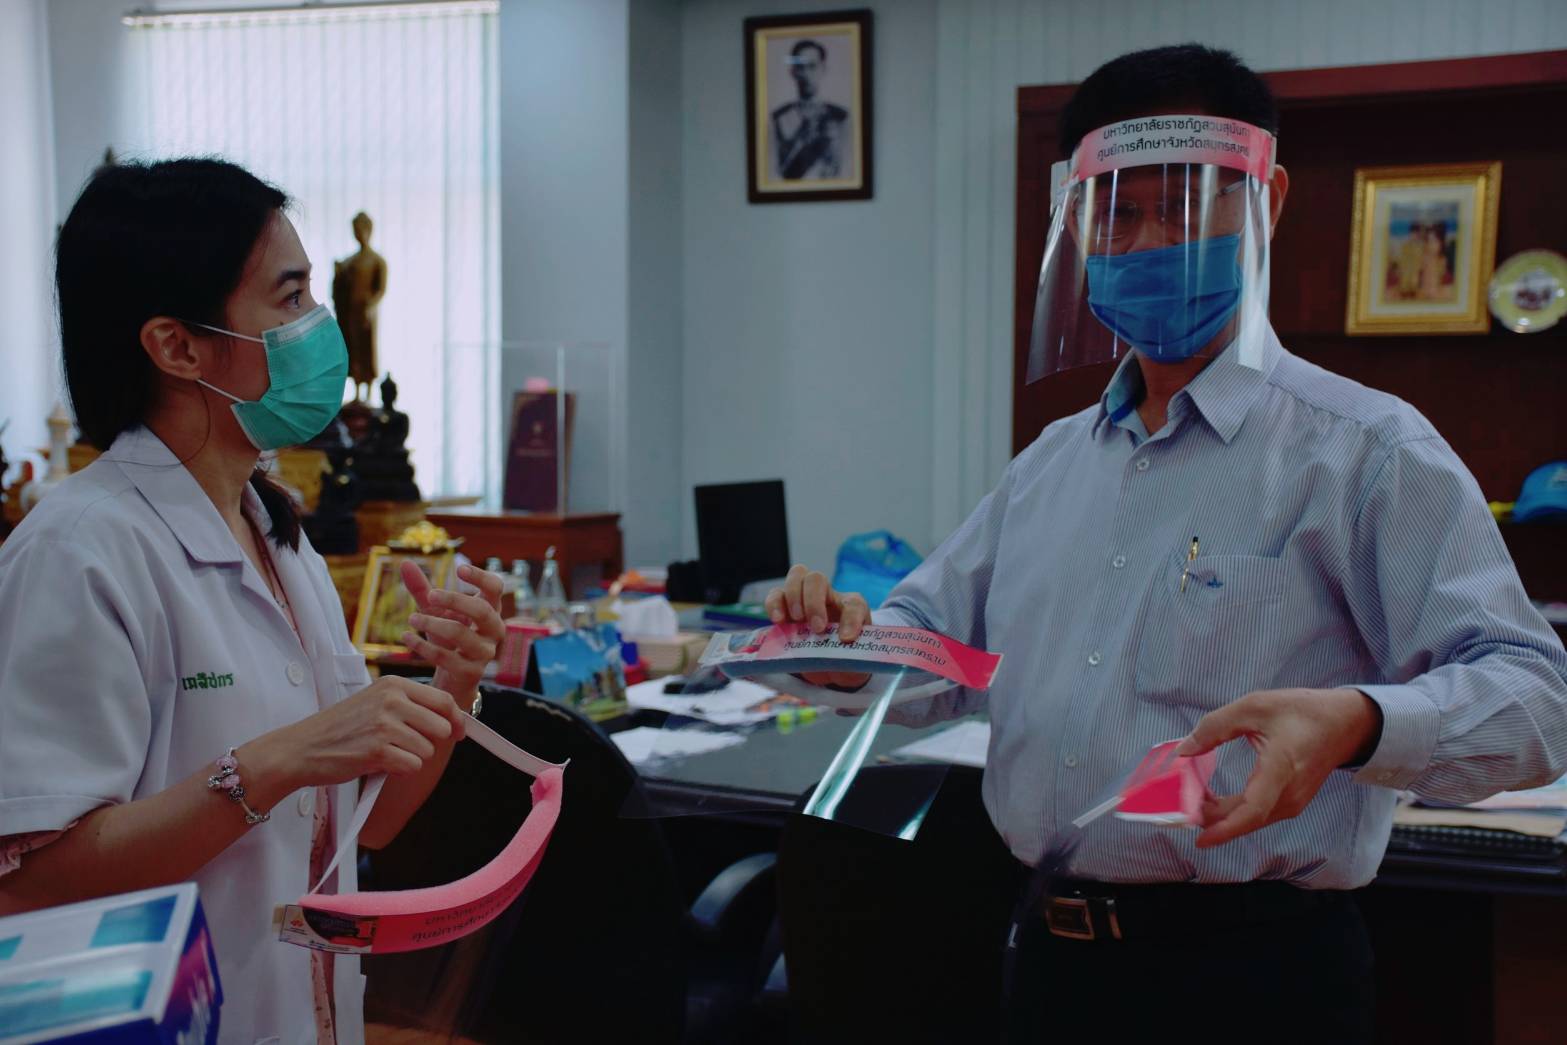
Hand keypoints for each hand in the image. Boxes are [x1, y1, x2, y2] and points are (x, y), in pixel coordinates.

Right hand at [248, 676, 464, 791]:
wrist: (303, 748)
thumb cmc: (341, 728)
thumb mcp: (374, 702)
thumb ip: (409, 705)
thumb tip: (450, 721)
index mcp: (393, 684)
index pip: (443, 700)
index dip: (456, 720)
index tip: (459, 733)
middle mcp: (392, 700)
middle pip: (441, 726)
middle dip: (431, 743)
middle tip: (409, 748)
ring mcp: (385, 724)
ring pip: (427, 749)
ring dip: (411, 758)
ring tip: (385, 753)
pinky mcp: (378, 750)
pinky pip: (412, 765)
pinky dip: (400, 770)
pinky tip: (379, 763)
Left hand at [399, 560, 504, 705]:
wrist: (454, 677)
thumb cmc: (449, 637)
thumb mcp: (436, 611)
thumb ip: (422, 588)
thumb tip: (406, 563)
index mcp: (490, 609)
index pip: (496, 587)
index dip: (481, 577)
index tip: (458, 570)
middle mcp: (493, 630)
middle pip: (482, 610)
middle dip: (455, 600)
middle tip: (430, 596)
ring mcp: (484, 652)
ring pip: (461, 634)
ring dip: (432, 624)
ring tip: (411, 619)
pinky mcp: (471, 672)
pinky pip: (446, 657)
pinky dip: (422, 646)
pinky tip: (406, 636)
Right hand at [764, 564, 871, 688]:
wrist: (828, 668)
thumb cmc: (844, 658)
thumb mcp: (855, 659)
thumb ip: (855, 653)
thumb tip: (845, 642)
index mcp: (850, 608)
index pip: (854, 604)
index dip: (851, 619)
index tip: (846, 639)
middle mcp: (827, 597)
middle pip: (817, 579)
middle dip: (813, 601)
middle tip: (816, 628)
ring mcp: (804, 600)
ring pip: (797, 576)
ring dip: (794, 596)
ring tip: (796, 620)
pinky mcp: (784, 610)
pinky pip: (776, 595)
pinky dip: (774, 604)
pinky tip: (778, 621)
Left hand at [1176, 688, 1382, 847]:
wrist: (1345, 723)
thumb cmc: (1302, 712)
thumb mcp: (1254, 706)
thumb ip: (1215, 727)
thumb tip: (1183, 750)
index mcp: (1280, 769)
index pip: (1252, 810)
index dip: (1224, 828)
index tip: (1200, 839)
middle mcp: (1289, 794)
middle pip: (1246, 819)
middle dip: (1211, 819)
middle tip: (1179, 808)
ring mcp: (1293, 802)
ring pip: (1251, 820)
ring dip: (1221, 817)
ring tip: (1193, 800)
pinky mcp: (1293, 802)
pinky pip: (1259, 815)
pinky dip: (1235, 813)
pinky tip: (1215, 800)